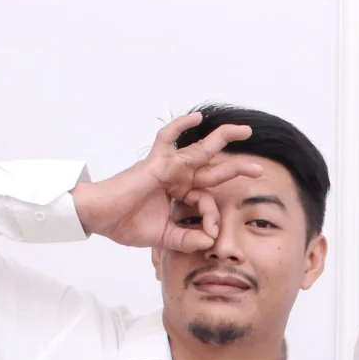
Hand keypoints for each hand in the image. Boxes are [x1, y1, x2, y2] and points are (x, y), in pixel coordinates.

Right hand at [70, 112, 262, 251]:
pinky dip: (181, 126)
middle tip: (258, 171)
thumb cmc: (126, 224)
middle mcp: (176, 178)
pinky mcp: (155, 163)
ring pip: (199, 150)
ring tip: (243, 131)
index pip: (207, 201)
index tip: (211, 234)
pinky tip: (198, 118)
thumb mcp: (165, 237)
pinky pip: (168, 138)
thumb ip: (188, 239)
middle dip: (236, 169)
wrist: (100, 218)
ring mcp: (167, 167)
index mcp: (179, 194)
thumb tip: (210, 241)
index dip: (213, 217)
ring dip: (222, 139)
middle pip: (212, 169)